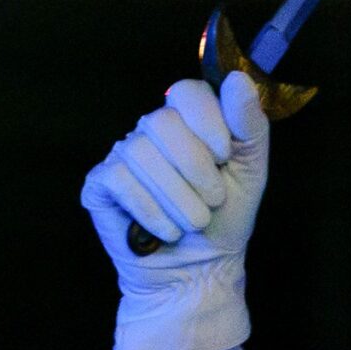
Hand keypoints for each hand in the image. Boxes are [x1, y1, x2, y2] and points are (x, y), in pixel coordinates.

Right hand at [82, 70, 271, 280]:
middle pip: (162, 121)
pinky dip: (149, 210)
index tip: (225, 157)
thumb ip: (249, 125)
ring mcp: (123, 156)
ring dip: (177, 198)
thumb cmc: (224, 219)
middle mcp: (151, 132)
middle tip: (213, 200)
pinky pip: (118, 179)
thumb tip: (238, 79)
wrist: (199, 270)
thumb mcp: (250, 171)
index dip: (208, 122)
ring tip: (194, 223)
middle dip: (195, 167)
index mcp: (187, 121)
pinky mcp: (100, 184)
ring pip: (141, 153)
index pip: (187, 92)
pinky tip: (165, 230)